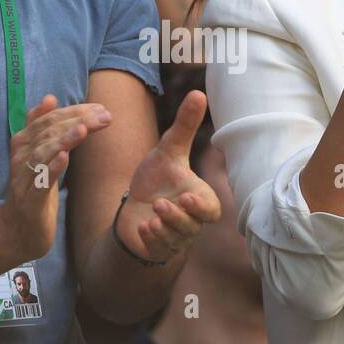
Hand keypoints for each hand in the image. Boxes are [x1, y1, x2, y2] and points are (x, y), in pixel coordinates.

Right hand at [1, 96, 111, 258]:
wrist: (17, 230)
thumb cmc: (33, 189)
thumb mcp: (38, 155)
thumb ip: (41, 127)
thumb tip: (50, 98)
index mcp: (24, 143)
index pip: (49, 119)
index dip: (74, 111)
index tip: (100, 108)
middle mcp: (21, 157)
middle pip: (47, 133)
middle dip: (77, 121)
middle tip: (104, 116)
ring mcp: (23, 179)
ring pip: (42, 154)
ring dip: (63, 140)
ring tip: (84, 130)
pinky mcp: (30, 201)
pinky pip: (40, 182)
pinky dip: (52, 168)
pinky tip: (65, 157)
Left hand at [119, 90, 221, 262]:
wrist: (133, 205)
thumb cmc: (157, 179)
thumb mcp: (168, 150)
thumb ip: (185, 126)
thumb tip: (198, 92)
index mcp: (198, 200)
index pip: (210, 210)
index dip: (200, 206)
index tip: (186, 195)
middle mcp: (190, 222)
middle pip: (193, 227)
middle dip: (179, 217)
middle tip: (162, 203)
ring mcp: (174, 239)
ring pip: (176, 240)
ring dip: (165, 227)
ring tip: (152, 212)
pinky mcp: (156, 250)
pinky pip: (159, 251)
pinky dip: (152, 240)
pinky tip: (143, 227)